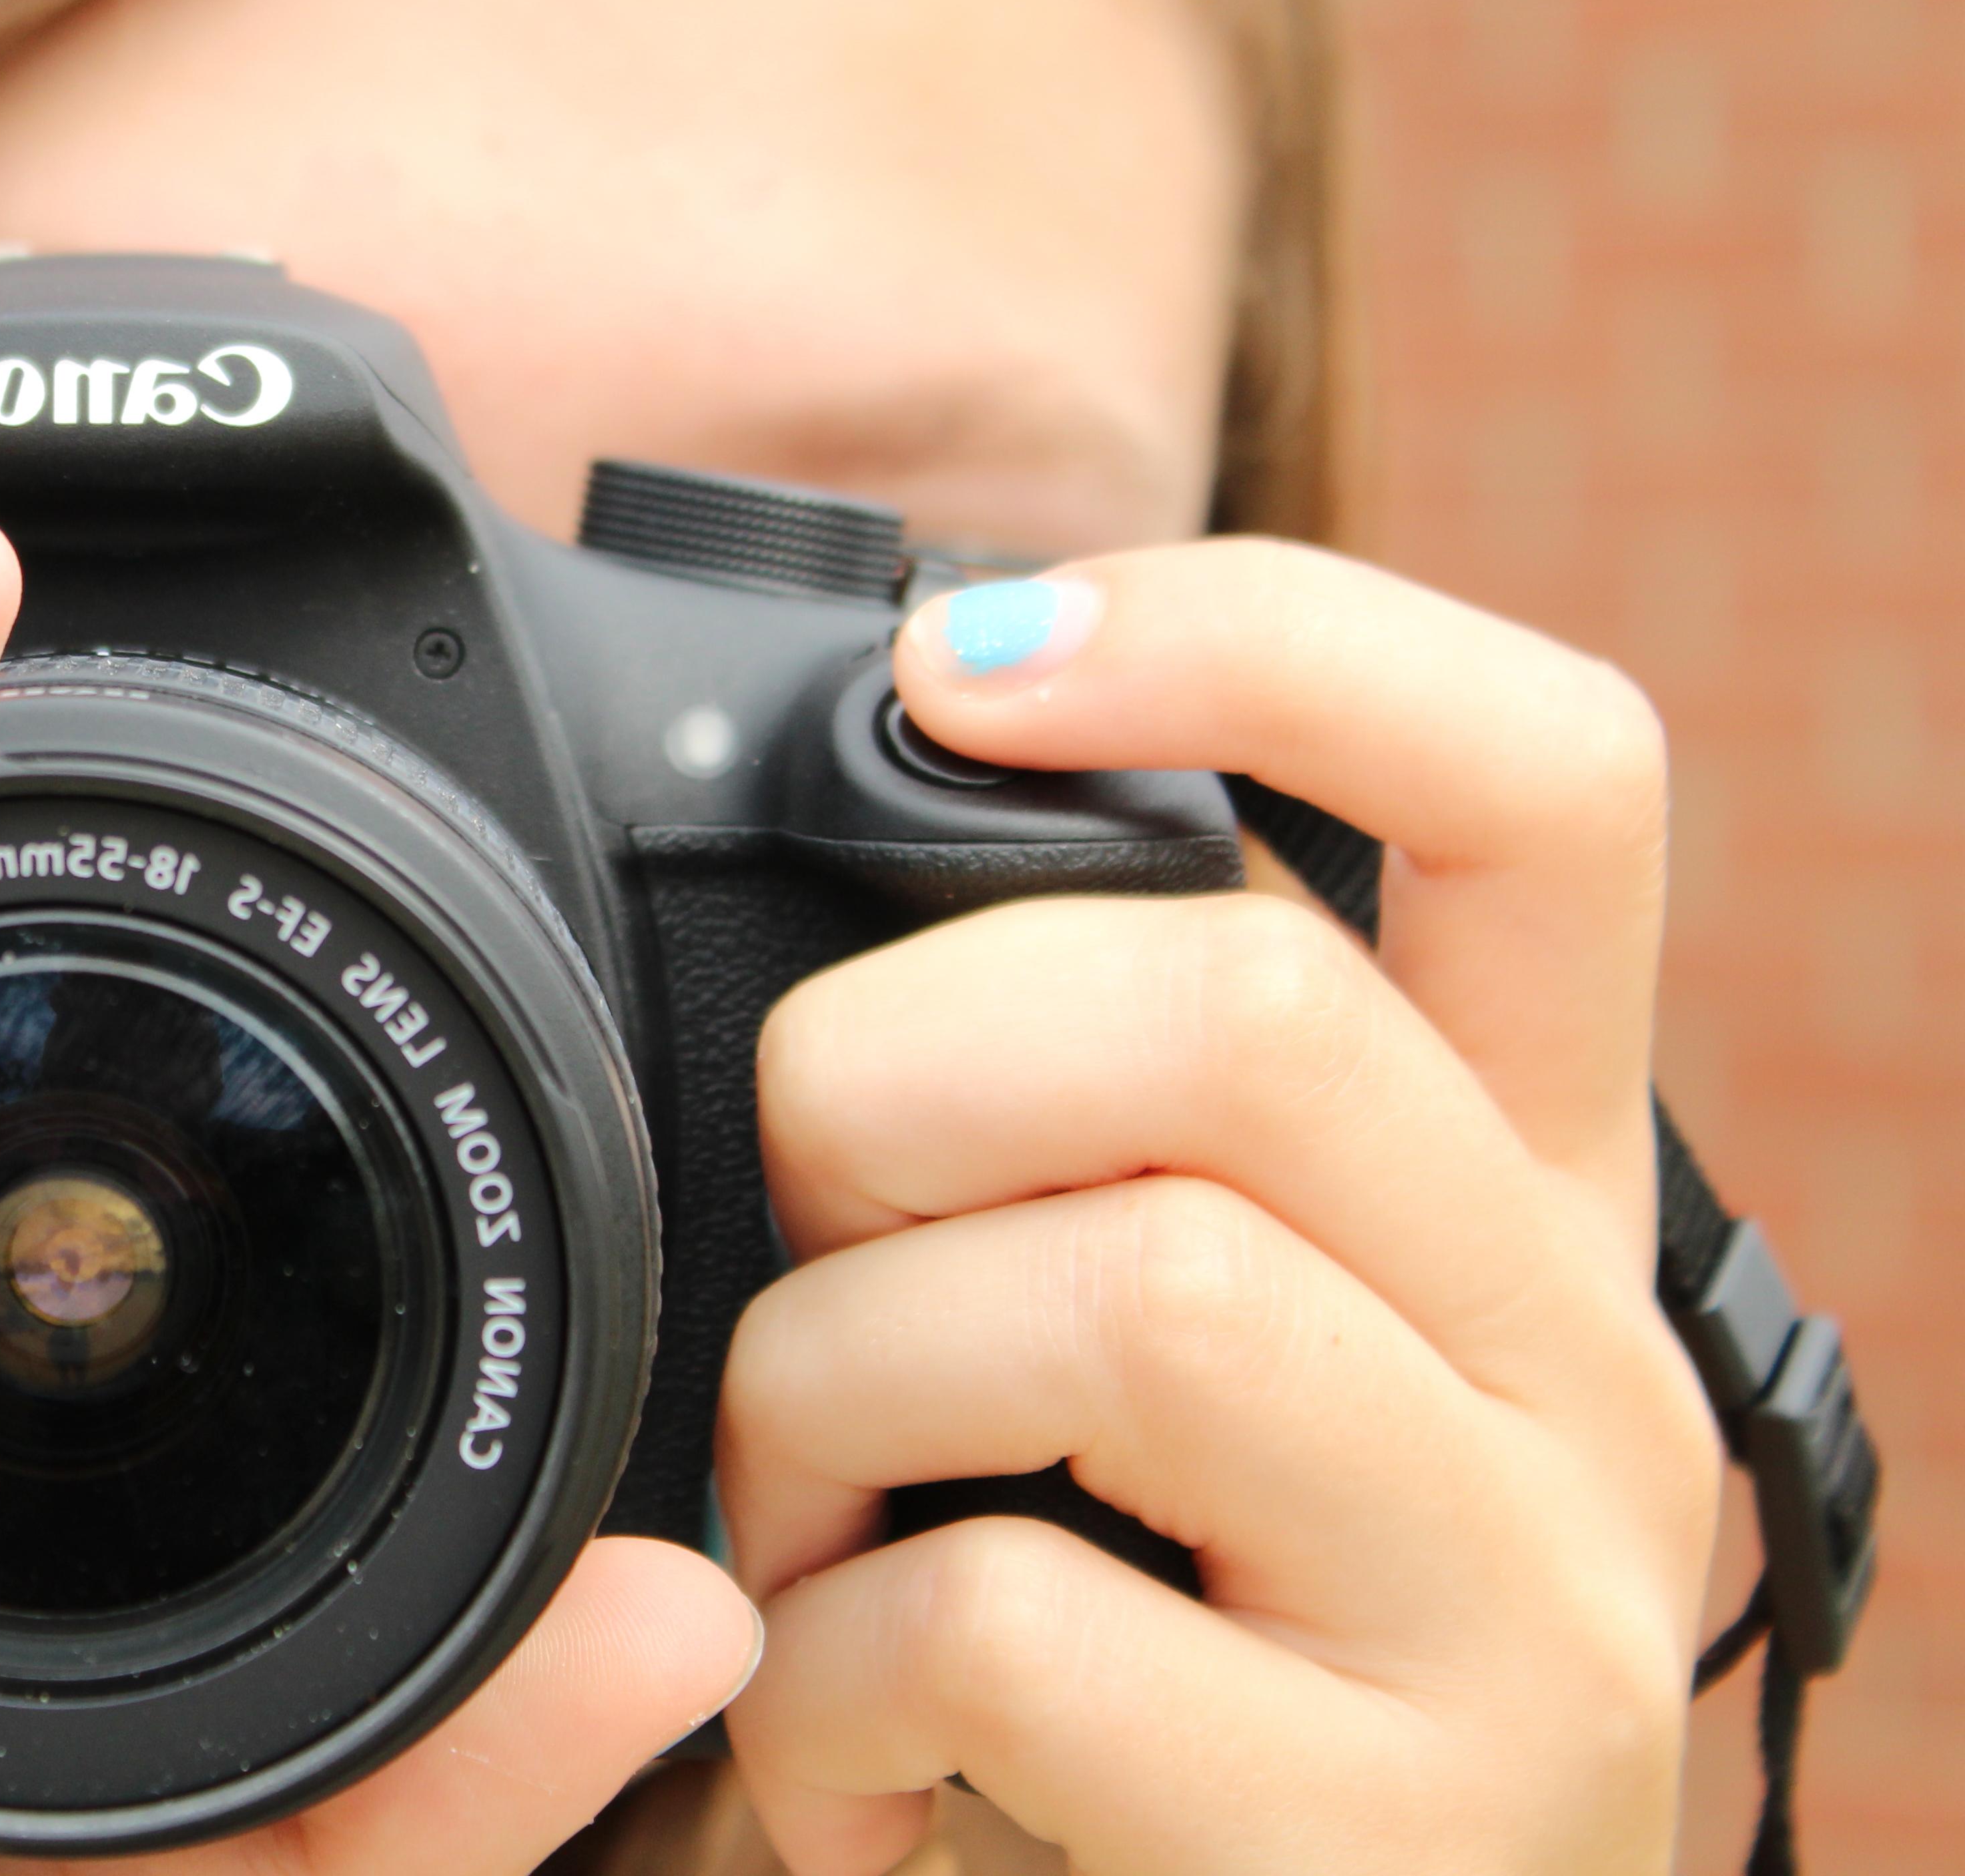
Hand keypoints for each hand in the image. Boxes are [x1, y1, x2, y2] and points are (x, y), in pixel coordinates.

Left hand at [717, 539, 1722, 1874]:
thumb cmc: (1107, 1665)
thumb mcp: (1109, 1347)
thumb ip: (1059, 1121)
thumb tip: (855, 834)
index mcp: (1501, 1195)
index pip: (1543, 787)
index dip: (1261, 641)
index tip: (960, 661)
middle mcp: (1579, 1373)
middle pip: (1245, 1010)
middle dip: (890, 1087)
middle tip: (819, 1263)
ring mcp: (1531, 1619)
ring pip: (1128, 1297)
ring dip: (830, 1405)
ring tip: (817, 1552)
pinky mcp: (1397, 1842)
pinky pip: (1008, 1626)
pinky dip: (819, 1689)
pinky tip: (851, 1765)